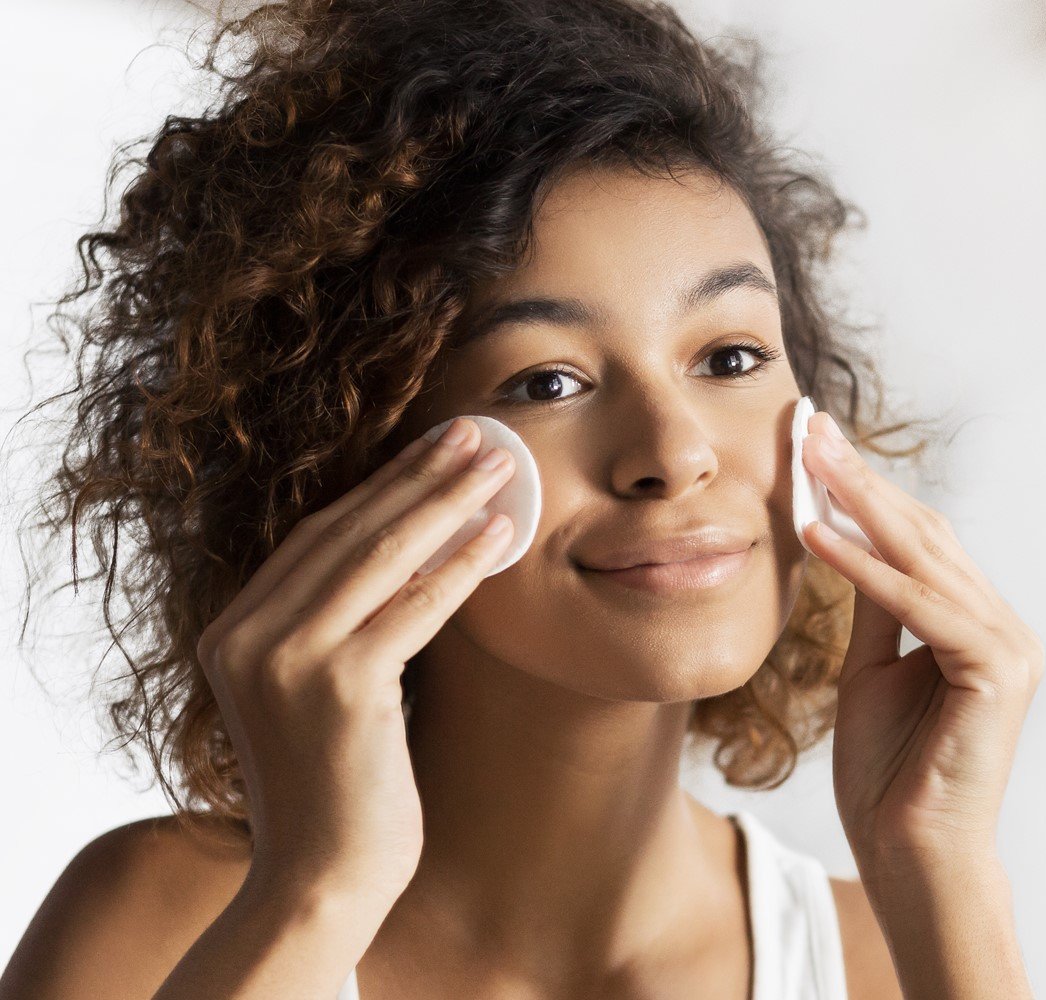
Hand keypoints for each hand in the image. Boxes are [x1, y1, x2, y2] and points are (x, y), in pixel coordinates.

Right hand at [194, 418, 515, 902]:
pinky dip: (462, 564)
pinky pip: (415, 606)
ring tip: (500, 465)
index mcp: (230, 632)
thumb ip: (338, 631)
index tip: (430, 449)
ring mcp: (286, 659)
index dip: (379, 487)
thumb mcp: (319, 694)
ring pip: (381, 555)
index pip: (314, 538)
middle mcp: (245, 636)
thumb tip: (413, 556)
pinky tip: (502, 534)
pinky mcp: (339, 686)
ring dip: (447, 501)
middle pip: (346, 531)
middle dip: (417, 475)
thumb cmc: (337, 791)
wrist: (320, 880)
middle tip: (475, 434)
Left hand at [799, 410, 1044, 875]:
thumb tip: (845, 538)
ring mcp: (1009, 645)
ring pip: (924, 558)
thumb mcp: (871, 674)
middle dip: (861, 478)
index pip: (921, 540)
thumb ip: (873, 610)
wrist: (912, 856)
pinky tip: (817, 533)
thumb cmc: (891, 778)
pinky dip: (865, 568)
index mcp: (980, 626)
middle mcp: (1005, 627)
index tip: (815, 443)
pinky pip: (919, 605)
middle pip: (925, 534)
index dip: (867, 490)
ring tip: (806, 459)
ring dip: (859, 504)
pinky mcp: (998, 669)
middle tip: (809, 425)